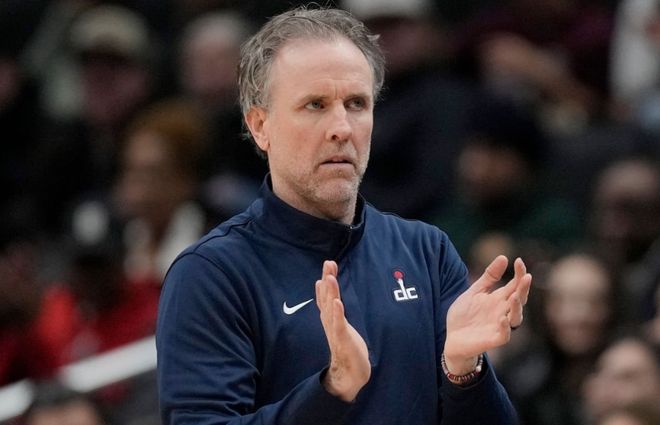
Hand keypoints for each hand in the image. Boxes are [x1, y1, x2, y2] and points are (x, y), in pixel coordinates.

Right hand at [316, 260, 370, 401]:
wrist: (349, 374)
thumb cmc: (347, 348)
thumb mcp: (342, 325)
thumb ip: (336, 310)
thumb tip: (331, 296)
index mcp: (330, 318)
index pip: (327, 295)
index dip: (327, 279)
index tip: (329, 264)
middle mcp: (330, 322)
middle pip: (326, 298)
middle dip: (327, 280)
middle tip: (328, 263)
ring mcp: (335, 331)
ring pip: (330, 308)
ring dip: (330, 293)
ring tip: (330, 278)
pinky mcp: (342, 340)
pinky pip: (338, 325)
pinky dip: (337, 313)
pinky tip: (337, 303)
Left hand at [444, 256, 531, 374]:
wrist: (451, 337)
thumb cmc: (465, 315)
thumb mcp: (475, 291)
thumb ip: (489, 277)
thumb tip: (504, 257)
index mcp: (499, 299)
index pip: (515, 285)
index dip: (519, 274)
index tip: (519, 261)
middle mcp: (503, 311)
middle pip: (519, 299)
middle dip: (524, 288)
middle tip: (526, 276)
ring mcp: (499, 326)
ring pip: (516, 317)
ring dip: (517, 307)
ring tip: (515, 295)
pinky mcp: (493, 339)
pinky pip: (504, 335)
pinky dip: (505, 327)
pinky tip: (502, 318)